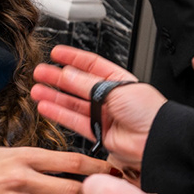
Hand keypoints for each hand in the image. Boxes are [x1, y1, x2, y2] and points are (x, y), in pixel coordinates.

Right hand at [32, 46, 166, 172]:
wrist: (157, 139)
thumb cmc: (149, 112)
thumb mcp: (115, 89)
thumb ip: (88, 84)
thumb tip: (68, 74)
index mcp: (119, 80)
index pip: (92, 65)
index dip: (73, 58)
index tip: (56, 53)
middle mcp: (110, 97)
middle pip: (79, 84)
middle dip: (58, 77)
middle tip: (40, 72)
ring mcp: (104, 115)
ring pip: (74, 103)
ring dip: (55, 96)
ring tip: (36, 89)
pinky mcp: (99, 133)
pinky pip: (75, 121)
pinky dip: (59, 114)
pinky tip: (46, 106)